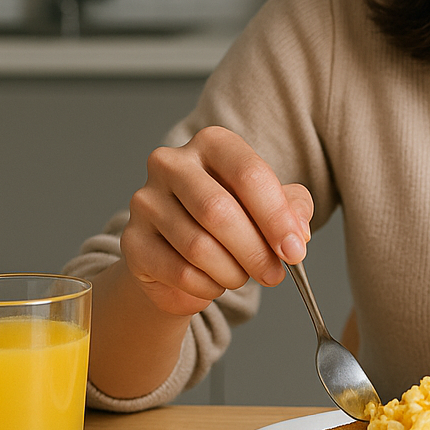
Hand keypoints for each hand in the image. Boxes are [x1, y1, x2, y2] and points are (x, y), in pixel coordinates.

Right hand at [119, 125, 313, 316]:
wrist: (182, 249)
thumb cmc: (233, 218)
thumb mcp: (271, 205)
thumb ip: (293, 210)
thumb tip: (296, 233)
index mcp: (212, 143)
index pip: (248, 174)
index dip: (276, 217)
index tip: (295, 250)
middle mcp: (171, 163)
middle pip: (219, 211)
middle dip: (255, 250)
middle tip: (275, 274)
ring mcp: (146, 201)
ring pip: (198, 247)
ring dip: (232, 272)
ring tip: (242, 276)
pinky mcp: (132, 241)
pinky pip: (178, 272)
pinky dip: (207, 286)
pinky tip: (215, 283)